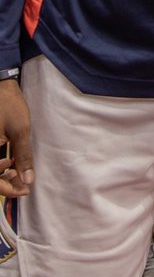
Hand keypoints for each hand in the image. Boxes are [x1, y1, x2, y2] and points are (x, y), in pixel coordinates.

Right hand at [0, 81, 33, 196]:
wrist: (1, 85)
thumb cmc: (9, 105)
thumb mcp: (20, 130)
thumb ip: (23, 156)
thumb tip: (28, 180)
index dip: (7, 190)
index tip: (23, 192)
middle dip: (4, 185)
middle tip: (23, 186)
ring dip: (1, 176)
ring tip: (17, 173)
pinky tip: (10, 164)